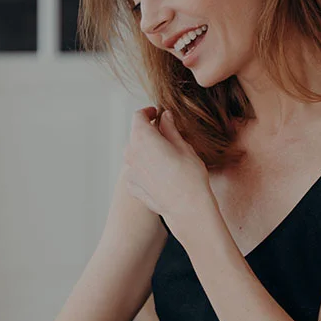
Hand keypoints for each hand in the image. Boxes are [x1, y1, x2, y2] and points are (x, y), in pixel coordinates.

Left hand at [123, 107, 212, 229]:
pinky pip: (136, 171)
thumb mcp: (183, 146)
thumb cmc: (189, 177)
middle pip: (135, 135)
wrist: (187, 209)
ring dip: (146, 150)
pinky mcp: (132, 186)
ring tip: (165, 156)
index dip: (148, 112)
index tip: (156, 113)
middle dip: (148, 132)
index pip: (138, 117)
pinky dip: (144, 168)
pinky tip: (161, 174)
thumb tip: (165, 117)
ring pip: (134, 154)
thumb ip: (170, 129)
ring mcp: (130, 172)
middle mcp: (131, 153)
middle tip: (166, 135)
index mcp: (142, 138)